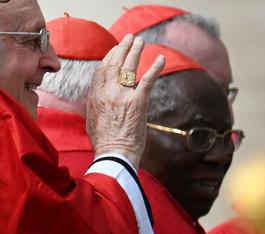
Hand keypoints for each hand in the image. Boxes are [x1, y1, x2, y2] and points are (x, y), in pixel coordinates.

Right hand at [87, 35, 164, 166]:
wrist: (115, 154)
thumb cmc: (105, 141)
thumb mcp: (93, 117)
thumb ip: (97, 102)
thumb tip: (100, 96)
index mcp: (95, 95)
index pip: (102, 69)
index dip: (110, 56)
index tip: (116, 49)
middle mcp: (107, 92)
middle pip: (114, 63)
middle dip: (123, 48)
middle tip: (130, 38)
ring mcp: (123, 96)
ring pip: (129, 67)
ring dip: (136, 51)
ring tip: (141, 41)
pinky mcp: (138, 103)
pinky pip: (147, 80)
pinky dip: (155, 67)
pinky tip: (161, 58)